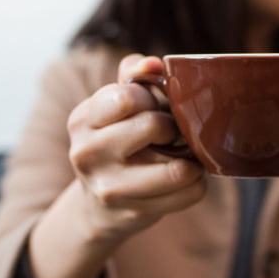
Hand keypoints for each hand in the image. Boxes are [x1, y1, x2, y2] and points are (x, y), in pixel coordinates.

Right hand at [67, 53, 206, 240]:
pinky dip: (196, 184)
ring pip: (179, 169)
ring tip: (183, 158)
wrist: (100, 205)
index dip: (151, 99)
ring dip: (192, 162)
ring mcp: (109, 188)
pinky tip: (182, 181)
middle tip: (171, 135)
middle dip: (174, 128)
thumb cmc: (117, 142)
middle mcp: (88, 153)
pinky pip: (190, 192)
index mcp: (82, 120)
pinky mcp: (135, 213)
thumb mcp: (115, 106)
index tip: (150, 108)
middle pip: (155, 126)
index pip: (128, 96)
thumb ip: (134, 75)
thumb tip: (153, 64)